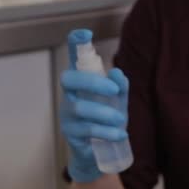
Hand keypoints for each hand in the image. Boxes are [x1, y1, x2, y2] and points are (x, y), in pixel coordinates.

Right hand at [60, 29, 129, 181]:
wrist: (100, 154)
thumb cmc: (106, 122)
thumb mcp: (118, 103)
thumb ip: (120, 87)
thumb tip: (117, 72)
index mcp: (82, 84)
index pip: (74, 61)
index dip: (75, 46)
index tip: (84, 34)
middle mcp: (70, 96)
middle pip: (69, 79)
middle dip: (92, 82)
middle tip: (115, 90)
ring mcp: (67, 115)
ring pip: (80, 107)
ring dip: (104, 113)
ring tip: (120, 121)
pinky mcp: (70, 134)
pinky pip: (86, 130)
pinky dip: (105, 131)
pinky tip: (119, 134)